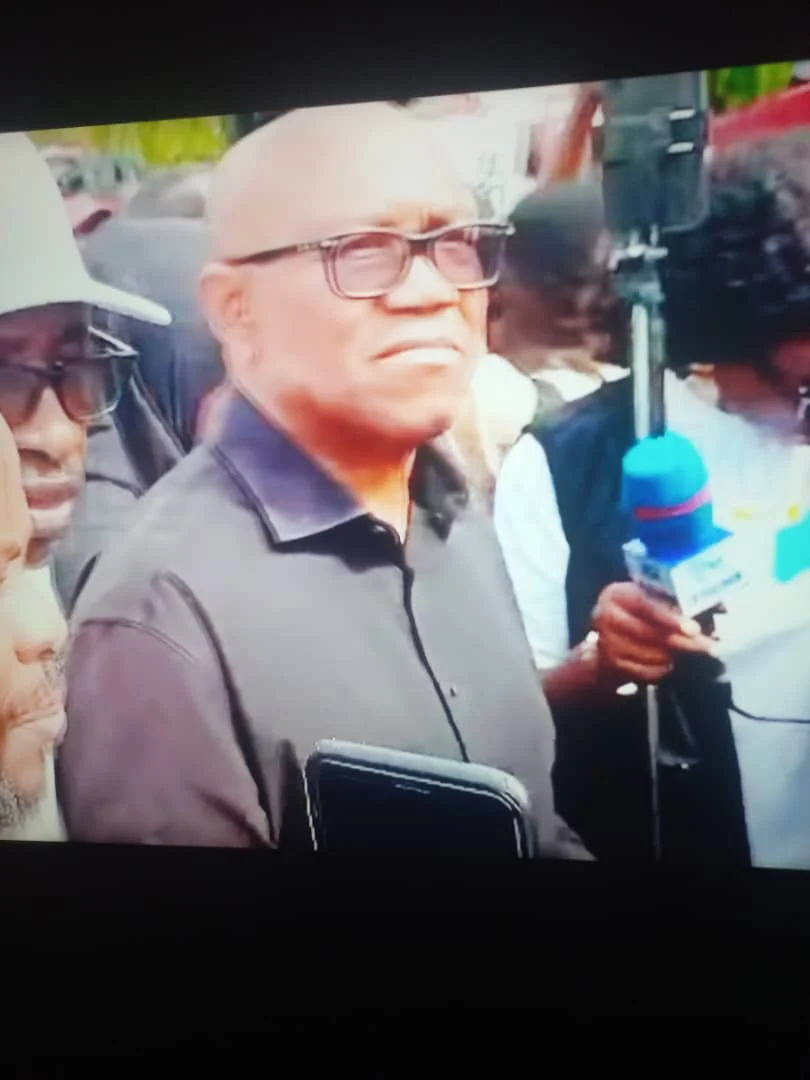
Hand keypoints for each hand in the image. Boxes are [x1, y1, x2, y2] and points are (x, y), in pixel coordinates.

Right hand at [591, 582, 717, 685]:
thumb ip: (677, 602)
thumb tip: (717, 606)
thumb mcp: (654, 599)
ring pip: (649, 654)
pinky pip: (644, 671)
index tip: (695, 629)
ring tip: (685, 652)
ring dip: (672, 656)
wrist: (612, 637)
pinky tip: (668, 663)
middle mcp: (604, 615)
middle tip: (708, 647)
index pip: (645, 605)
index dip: (671, 618)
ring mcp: (605, 641)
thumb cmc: (641, 613)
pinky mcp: (610, 663)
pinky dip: (661, 669)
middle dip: (682, 641)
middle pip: (648, 632)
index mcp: (617, 593)